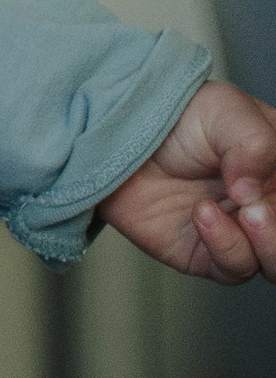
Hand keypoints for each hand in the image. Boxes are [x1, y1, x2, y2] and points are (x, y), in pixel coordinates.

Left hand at [102, 83, 275, 282]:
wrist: (117, 135)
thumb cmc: (173, 116)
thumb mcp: (223, 109)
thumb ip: (254, 143)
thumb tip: (257, 190)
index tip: (274, 183)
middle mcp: (267, 202)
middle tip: (259, 208)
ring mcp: (242, 231)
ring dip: (270, 244)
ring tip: (246, 214)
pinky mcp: (211, 255)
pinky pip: (235, 268)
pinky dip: (226, 245)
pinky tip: (204, 215)